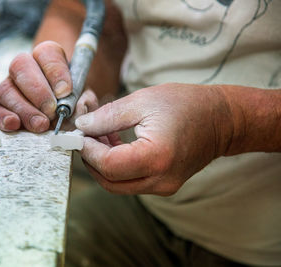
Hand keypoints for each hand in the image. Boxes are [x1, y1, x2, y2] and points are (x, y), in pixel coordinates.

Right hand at [0, 41, 97, 132]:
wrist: (62, 118)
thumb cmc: (73, 102)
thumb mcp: (84, 99)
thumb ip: (84, 102)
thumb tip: (76, 110)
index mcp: (47, 59)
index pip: (46, 53)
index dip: (55, 71)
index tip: (65, 92)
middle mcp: (24, 69)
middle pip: (21, 67)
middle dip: (37, 91)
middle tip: (51, 111)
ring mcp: (10, 88)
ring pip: (6, 90)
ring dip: (24, 109)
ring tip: (41, 125)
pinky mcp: (0, 108)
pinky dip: (3, 118)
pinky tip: (14, 125)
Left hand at [75, 83, 233, 194]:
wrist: (221, 119)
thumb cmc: (187, 104)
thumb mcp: (143, 101)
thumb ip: (108, 116)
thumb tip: (82, 126)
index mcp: (157, 158)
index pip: (108, 165)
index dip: (87, 149)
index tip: (77, 132)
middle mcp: (160, 179)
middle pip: (108, 181)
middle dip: (89, 158)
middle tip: (83, 133)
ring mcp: (163, 186)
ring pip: (117, 183)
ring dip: (101, 161)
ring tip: (98, 132)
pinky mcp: (162, 184)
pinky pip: (129, 180)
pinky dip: (115, 164)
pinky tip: (112, 140)